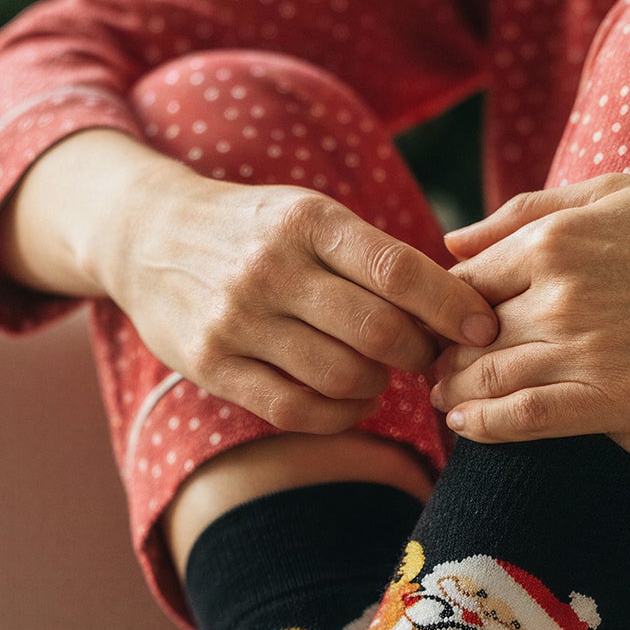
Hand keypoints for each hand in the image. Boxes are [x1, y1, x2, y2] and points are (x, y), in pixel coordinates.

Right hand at [106, 173, 496, 434]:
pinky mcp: (213, 366)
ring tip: (380, 373)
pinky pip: (298, 410)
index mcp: (307, 220)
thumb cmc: (253, 231)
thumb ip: (373, 256)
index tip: (482, 326)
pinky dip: (340, 414)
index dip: (450, 306)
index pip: (398, 270)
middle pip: (378, 332)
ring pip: (343, 377)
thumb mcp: (307, 216)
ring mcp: (237, 320)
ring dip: (379, 385)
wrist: (147, 237)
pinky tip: (349, 398)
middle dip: (420, 353)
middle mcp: (270, 267)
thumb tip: (460, 304)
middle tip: (427, 355)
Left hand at [431, 175, 629, 440]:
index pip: (464, 281)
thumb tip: (453, 241)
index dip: (444, 310)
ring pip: (487, 379)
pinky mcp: (611, 400)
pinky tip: (468, 427)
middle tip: (435, 372)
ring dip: (455, 394)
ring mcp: (584, 349)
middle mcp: (560, 293)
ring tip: (448, 401)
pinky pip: (524, 418)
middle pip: (466, 336)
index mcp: (555, 239)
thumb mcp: (617, 193)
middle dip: (442, 357)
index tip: (444, 328)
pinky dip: (484, 426)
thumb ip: (530, 210)